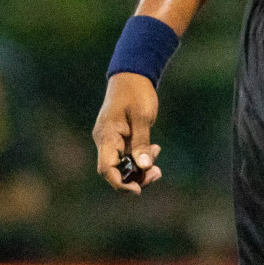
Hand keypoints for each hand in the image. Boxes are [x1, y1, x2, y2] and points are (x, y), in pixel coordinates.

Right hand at [93, 72, 162, 193]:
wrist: (133, 74)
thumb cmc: (136, 92)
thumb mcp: (142, 116)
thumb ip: (142, 142)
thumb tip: (144, 167)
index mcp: (106, 135)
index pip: (106, 168)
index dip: (119, 183)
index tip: (137, 189)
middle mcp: (106, 141)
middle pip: (116, 171)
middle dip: (135, 178)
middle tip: (157, 173)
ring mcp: (113, 141)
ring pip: (124, 166)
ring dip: (140, 170)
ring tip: (157, 164)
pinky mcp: (122, 139)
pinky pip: (129, 156)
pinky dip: (141, 159)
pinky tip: (154, 150)